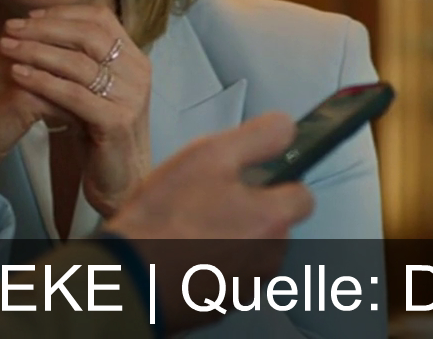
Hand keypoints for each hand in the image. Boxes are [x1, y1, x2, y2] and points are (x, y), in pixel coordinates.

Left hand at [0, 5, 151, 215]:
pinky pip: (74, 94)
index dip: (63, 13)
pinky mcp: (117, 121)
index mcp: (134, 58)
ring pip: (79, 63)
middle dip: (44, 29)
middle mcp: (138, 73)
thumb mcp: (92, 88)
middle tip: (9, 29)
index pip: (101, 18)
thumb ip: (78, 58)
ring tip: (7, 49)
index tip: (28, 16)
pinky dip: (43, 82)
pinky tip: (18, 76)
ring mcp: (131, 97)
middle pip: (88, 35)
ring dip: (37, 52)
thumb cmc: (99, 132)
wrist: (119, 180)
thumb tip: (40, 23)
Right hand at [103, 113, 314, 331]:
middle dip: (251, 210)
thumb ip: (259, 137)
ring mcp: (246, 285)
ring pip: (252, 250)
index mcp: (273, 220)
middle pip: (275, 224)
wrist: (129, 277)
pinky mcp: (222, 303)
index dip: (277, 181)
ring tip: (189, 225)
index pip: (302, 195)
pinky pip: (228, 273)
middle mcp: (269, 257)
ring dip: (231, 237)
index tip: (248, 177)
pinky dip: (213, 261)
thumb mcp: (210, 155)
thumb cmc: (165, 217)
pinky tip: (183, 250)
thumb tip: (287, 129)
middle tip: (208, 198)